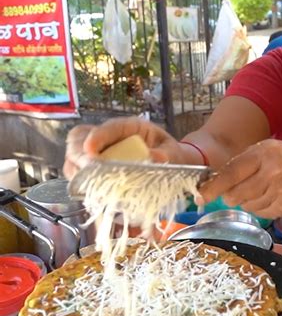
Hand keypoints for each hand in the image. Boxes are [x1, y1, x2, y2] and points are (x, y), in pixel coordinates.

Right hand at [63, 116, 184, 178]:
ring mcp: (100, 150)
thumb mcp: (173, 154)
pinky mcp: (96, 166)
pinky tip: (87, 188)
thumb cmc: (171, 156)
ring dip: (76, 167)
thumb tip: (154, 158)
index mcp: (131, 127)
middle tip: (88, 170)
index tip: (90, 149)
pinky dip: (78, 179)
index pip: (110, 127)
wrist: (171, 165)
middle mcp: (111, 136)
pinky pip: (77, 170)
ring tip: (86, 181)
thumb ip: (166, 155)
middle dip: (80, 154)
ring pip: (74, 153)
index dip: (97, 136)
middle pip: (81, 137)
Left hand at [198, 139, 281, 217]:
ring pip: (247, 206)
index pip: (232, 173)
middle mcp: (273, 174)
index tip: (201, 195)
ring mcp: (280, 193)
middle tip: (233, 191)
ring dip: (246, 201)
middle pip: (236, 195)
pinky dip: (258, 207)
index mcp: (264, 155)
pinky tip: (268, 197)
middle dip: (230, 195)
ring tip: (258, 189)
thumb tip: (214, 180)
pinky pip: (260, 213)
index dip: (214, 187)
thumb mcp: (265, 149)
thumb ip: (241, 162)